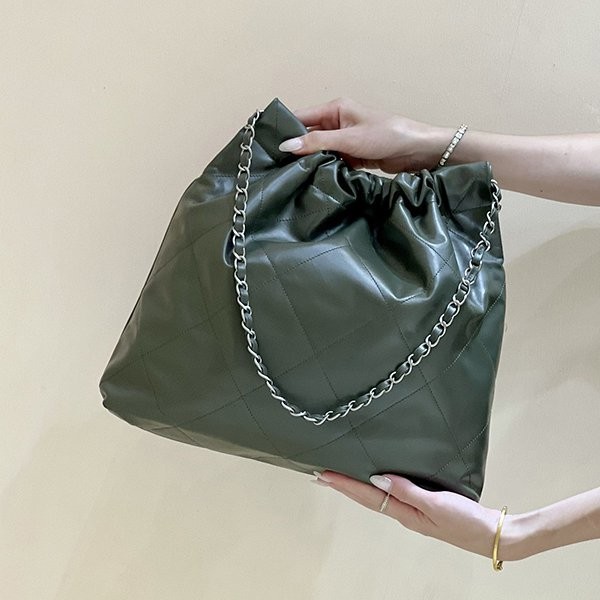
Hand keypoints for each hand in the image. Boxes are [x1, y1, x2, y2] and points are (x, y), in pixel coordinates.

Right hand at [279, 97, 446, 173]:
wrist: (415, 151)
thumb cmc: (386, 136)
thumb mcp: (348, 139)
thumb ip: (316, 142)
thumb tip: (286, 146)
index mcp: (335, 109)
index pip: (301, 117)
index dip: (285, 130)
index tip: (268, 145)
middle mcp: (337, 122)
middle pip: (308, 136)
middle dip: (296, 149)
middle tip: (277, 166)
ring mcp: (344, 140)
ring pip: (319, 151)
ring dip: (311, 161)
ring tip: (293, 175)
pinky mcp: (351, 155)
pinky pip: (331, 161)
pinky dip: (325, 169)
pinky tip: (314, 179)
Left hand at [314, 470, 525, 560]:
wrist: (494, 536)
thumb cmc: (467, 521)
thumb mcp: (436, 504)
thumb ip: (406, 490)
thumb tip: (376, 478)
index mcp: (405, 514)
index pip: (367, 495)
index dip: (344, 484)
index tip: (323, 475)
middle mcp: (404, 514)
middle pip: (366, 498)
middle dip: (343, 486)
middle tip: (320, 476)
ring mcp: (413, 512)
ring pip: (376, 497)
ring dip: (356, 487)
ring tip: (339, 477)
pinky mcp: (423, 507)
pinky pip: (391, 495)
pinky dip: (376, 487)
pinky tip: (375, 481)